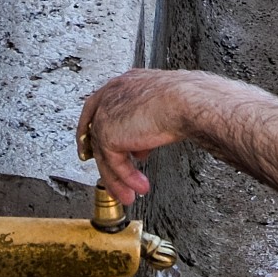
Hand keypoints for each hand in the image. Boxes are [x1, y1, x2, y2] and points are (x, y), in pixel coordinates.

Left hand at [77, 70, 181, 207]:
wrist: (186, 101)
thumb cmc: (185, 100)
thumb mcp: (160, 110)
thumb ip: (143, 126)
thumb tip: (139, 149)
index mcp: (124, 83)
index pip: (98, 105)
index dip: (93, 128)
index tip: (91, 146)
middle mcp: (111, 95)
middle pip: (97, 131)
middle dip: (100, 158)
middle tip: (108, 178)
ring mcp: (106, 114)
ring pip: (105, 153)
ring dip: (119, 178)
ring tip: (131, 193)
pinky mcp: (108, 134)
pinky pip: (114, 163)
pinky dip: (126, 178)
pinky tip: (140, 186)